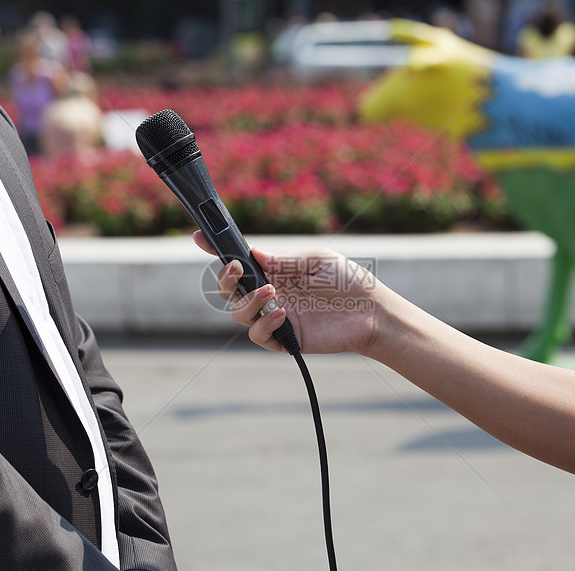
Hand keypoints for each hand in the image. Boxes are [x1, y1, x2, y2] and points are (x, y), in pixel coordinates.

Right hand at [192, 231, 385, 355]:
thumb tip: (252, 253)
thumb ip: (283, 260)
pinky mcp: (286, 338)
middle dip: (225, 279)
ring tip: (271, 293)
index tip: (200, 237)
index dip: (218, 250)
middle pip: (231, 289)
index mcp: (277, 270)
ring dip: (247, 301)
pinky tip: (281, 313)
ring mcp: (277, 316)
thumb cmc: (350, 281)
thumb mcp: (316, 261)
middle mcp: (272, 293)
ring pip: (239, 313)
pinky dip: (264, 324)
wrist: (374, 312)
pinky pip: (259, 335)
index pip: (242, 261)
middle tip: (237, 268)